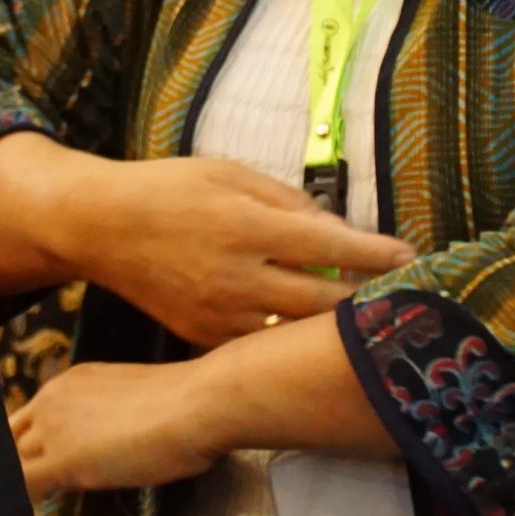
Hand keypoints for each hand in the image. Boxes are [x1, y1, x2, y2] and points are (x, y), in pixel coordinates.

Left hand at [12, 359, 223, 497]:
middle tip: (19, 499)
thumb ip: (104, 421)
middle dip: (12, 468)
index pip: (28, 420)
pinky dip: (18, 506)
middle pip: (8, 439)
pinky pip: (22, 487)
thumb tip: (102, 446)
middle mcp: (52, 399)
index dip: (27, 450)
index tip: (35, 473)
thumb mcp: (130, 403)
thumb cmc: (185, 405)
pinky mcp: (62, 459)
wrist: (197, 404)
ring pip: (9, 463)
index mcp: (69, 383)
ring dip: (13, 488)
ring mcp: (53, 428)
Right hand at [62, 154, 415, 347]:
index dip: (376, 255)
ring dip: (333, 324)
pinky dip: (290, 334)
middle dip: (368, 299)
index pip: (330, 248)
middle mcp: (236, 277)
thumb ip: (288, 202)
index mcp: (246, 227)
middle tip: (401, 295)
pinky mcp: (204, 337)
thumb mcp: (230, 173)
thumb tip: (338, 233)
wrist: (102, 227)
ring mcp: (219, 315)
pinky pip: (262, 343)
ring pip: (296, 332)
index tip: (412, 259)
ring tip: (366, 314)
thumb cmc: (170, 189)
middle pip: (324, 302)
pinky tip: (311, 326)